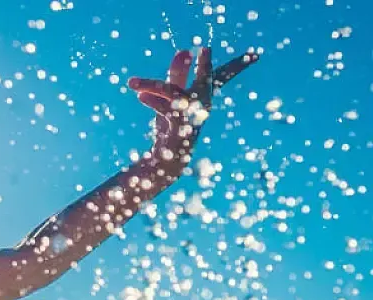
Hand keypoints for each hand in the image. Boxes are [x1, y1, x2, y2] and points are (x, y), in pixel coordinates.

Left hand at [127, 47, 258, 165]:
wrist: (166, 162)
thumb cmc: (172, 129)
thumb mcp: (172, 99)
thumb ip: (178, 75)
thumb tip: (184, 50)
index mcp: (203, 97)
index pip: (221, 77)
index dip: (236, 66)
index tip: (255, 56)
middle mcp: (201, 107)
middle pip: (208, 83)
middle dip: (206, 67)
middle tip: (206, 49)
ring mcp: (190, 119)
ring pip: (175, 95)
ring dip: (153, 86)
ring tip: (132, 82)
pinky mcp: (177, 130)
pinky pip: (165, 111)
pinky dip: (152, 102)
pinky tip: (140, 96)